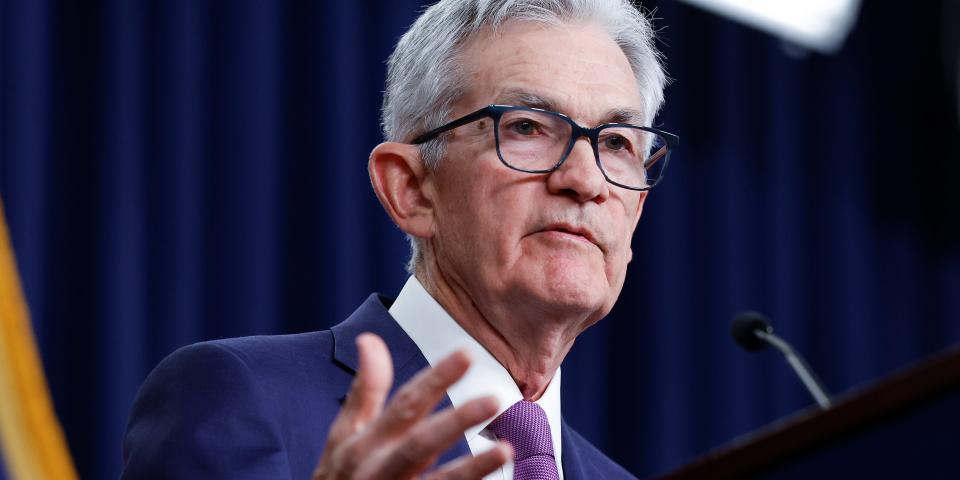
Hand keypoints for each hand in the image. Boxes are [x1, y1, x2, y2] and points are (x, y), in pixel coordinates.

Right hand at [312, 333, 511, 479]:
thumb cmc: (340, 476)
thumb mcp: (345, 433)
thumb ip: (365, 389)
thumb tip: (370, 339)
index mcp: (366, 442)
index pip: (405, 404)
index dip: (435, 379)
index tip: (467, 354)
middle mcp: (380, 469)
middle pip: (420, 442)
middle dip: (455, 421)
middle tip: (492, 400)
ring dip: (471, 468)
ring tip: (504, 450)